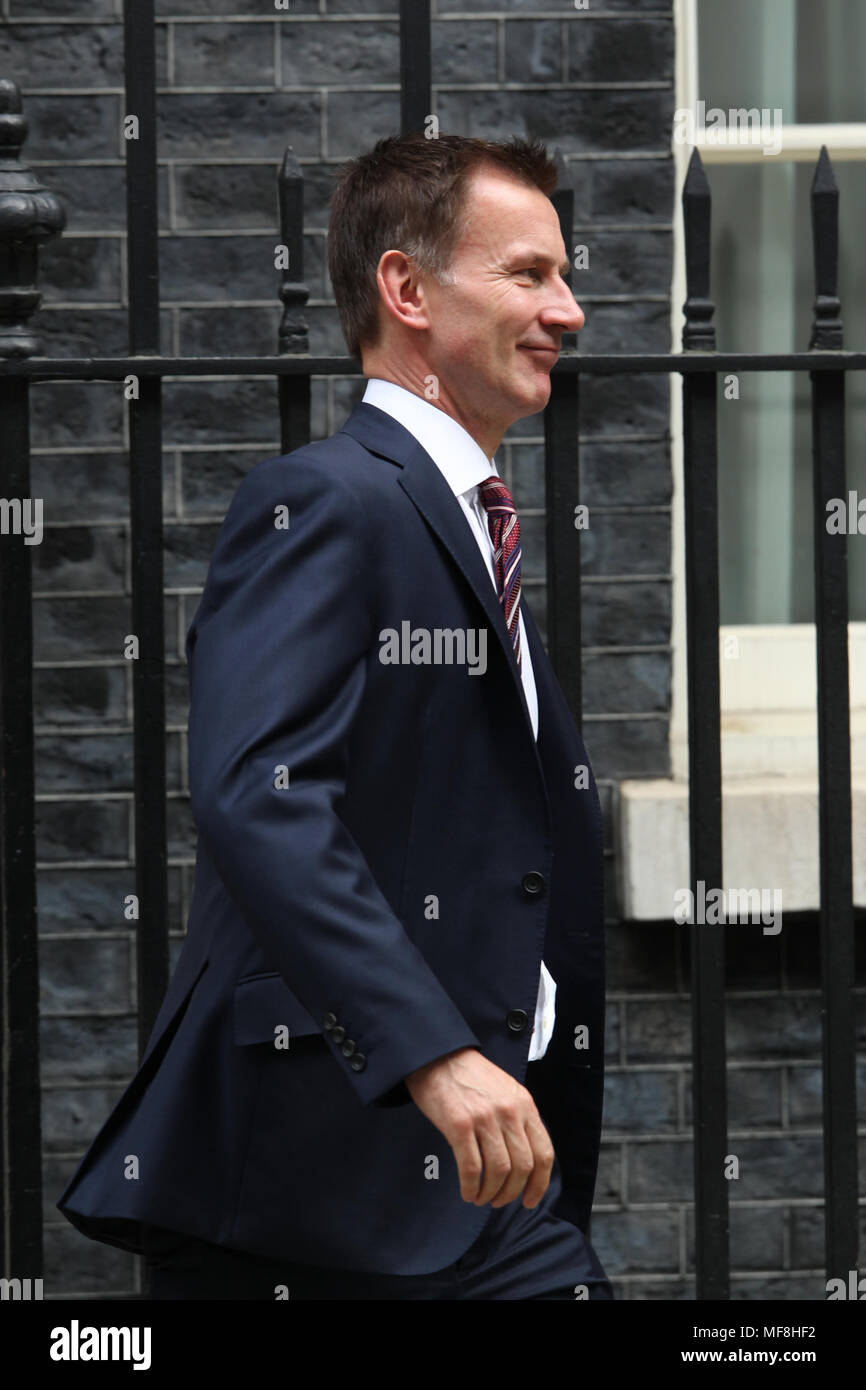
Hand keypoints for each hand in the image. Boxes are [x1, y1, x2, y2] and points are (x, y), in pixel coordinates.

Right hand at [404, 1046, 554, 1208]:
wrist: (438, 1055)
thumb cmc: (470, 1076)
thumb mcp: (506, 1091)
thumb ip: (518, 1119)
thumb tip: (524, 1160)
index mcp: (524, 1104)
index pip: (543, 1153)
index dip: (539, 1184)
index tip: (529, 1200)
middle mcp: (509, 1112)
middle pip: (522, 1167)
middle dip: (511, 1192)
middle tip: (498, 1201)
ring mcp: (484, 1118)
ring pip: (498, 1171)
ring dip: (491, 1193)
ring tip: (481, 1198)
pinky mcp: (459, 1124)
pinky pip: (471, 1167)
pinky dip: (471, 1187)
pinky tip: (467, 1192)